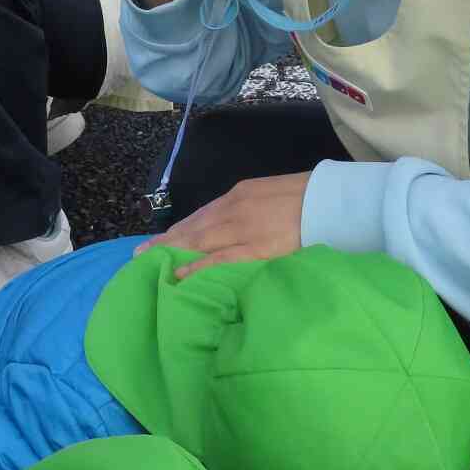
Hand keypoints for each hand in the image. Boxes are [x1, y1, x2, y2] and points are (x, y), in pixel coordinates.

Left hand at [140, 173, 311, 278]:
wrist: (329, 199)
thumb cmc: (306, 198)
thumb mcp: (270, 196)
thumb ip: (251, 209)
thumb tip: (237, 226)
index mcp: (239, 195)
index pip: (201, 215)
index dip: (179, 229)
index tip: (160, 240)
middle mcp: (233, 208)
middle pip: (192, 227)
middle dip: (166, 241)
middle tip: (140, 253)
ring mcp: (242, 228)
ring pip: (199, 241)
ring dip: (172, 252)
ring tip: (149, 263)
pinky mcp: (255, 246)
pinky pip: (220, 258)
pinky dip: (198, 266)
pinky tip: (179, 274)